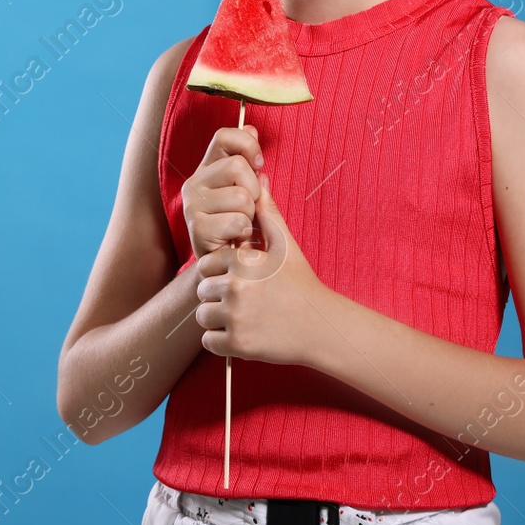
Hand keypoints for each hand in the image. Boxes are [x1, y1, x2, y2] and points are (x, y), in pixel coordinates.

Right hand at [183, 123, 262, 263]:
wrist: (225, 267)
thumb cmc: (241, 226)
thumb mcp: (249, 190)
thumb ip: (249, 162)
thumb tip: (251, 128)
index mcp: (208, 168)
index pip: (224, 136)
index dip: (248, 145)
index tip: (258, 164)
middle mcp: (195, 182)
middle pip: (237, 166)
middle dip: (254, 191)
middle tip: (248, 210)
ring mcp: (192, 205)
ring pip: (241, 197)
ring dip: (250, 216)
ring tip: (241, 227)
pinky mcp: (196, 228)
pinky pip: (237, 222)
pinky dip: (245, 233)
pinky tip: (235, 241)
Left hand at [194, 173, 334, 367]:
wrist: (323, 326)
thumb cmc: (302, 283)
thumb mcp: (286, 245)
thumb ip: (267, 213)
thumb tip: (259, 180)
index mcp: (243, 261)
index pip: (206, 265)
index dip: (219, 272)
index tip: (238, 280)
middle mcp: (236, 288)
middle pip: (202, 290)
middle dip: (216, 295)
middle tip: (240, 300)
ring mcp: (236, 317)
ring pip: (202, 315)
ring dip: (216, 318)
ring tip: (240, 317)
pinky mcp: (237, 344)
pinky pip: (208, 341)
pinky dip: (219, 341)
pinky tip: (240, 334)